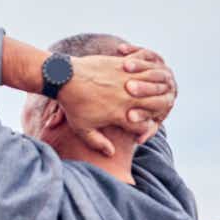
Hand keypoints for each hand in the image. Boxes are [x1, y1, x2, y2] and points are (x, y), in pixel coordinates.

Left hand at [58, 52, 175, 155]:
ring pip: (153, 87)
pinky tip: (137, 78)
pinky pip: (144, 71)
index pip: (144, 126)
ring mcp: (127, 80)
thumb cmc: (72, 104)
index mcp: (119, 115)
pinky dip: (145, 75)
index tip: (138, 126)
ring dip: (152, 90)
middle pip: (154, 106)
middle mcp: (127, 98)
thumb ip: (97, 142)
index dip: (144, 128)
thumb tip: (110, 153)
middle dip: (153, 109)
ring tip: (144, 92)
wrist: (65, 77)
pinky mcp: (124, 66)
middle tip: (145, 108)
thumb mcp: (81, 128)